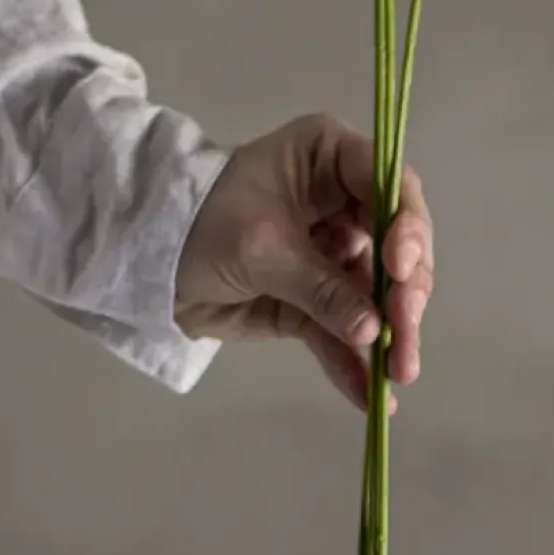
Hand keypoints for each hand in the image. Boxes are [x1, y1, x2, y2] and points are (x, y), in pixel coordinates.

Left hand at [173, 111, 434, 413]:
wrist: (147, 262)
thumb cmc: (201, 222)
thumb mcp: (262, 247)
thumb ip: (320, 288)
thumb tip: (372, 330)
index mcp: (331, 158)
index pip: (391, 185)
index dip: (406, 226)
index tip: (400, 269)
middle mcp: (344, 202)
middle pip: (396, 244)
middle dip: (404, 291)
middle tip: (405, 329)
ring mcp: (333, 254)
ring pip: (377, 294)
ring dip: (391, 335)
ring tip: (399, 373)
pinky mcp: (316, 301)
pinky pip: (343, 331)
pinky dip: (355, 364)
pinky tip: (371, 397)